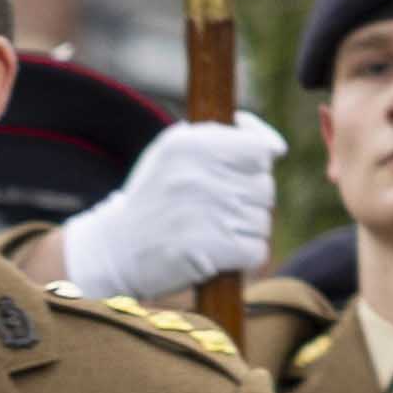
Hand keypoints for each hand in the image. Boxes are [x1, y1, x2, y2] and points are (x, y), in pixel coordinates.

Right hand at [39, 115, 285, 300]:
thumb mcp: (174, 150)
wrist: (116, 250)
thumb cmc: (155, 195)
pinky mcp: (211, 251)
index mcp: (191, 145)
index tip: (245, 173)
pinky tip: (219, 251)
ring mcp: (206, 214)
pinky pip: (257, 250)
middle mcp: (199, 176)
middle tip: (217, 208)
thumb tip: (276, 146)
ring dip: (245, 229)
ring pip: (262, 221)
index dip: (259, 163)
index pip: (260, 150)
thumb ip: (221, 136)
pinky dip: (244, 255)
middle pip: (265, 188)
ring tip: (212, 230)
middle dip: (249, 201)